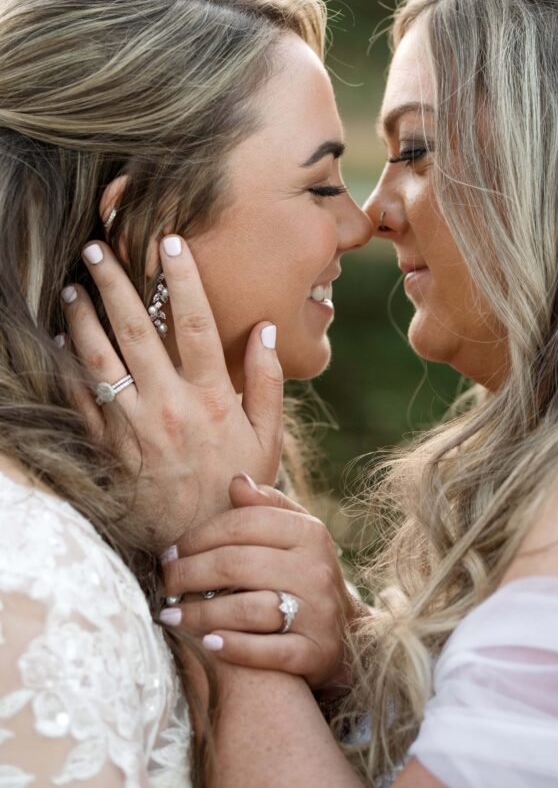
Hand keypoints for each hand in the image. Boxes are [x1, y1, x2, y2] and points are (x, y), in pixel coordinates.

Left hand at [61, 236, 283, 542]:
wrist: (199, 547)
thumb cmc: (236, 487)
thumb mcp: (267, 438)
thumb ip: (268, 383)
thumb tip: (265, 330)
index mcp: (212, 396)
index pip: (195, 322)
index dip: (181, 278)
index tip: (168, 241)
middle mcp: (169, 404)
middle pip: (135, 329)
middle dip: (114, 283)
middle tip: (97, 248)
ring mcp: (134, 426)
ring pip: (100, 358)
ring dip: (81, 317)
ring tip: (71, 286)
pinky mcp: (109, 447)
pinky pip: (82, 398)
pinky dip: (67, 367)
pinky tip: (59, 340)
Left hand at [160, 474, 366, 690]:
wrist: (347, 632)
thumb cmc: (303, 573)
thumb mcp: (294, 533)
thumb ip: (266, 506)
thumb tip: (236, 480)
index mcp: (309, 532)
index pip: (243, 524)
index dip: (199, 536)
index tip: (170, 551)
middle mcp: (317, 570)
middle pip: (238, 565)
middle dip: (189, 573)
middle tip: (164, 582)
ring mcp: (319, 613)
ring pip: (248, 609)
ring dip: (201, 613)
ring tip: (170, 614)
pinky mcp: (317, 653)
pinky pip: (268, 652)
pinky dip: (235, 647)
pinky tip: (208, 643)